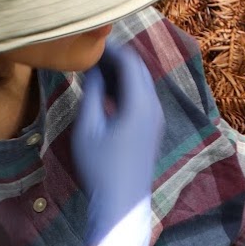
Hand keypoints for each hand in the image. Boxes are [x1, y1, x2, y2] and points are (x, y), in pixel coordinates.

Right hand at [73, 42, 163, 245]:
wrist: (122, 203)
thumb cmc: (100, 168)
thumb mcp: (88, 128)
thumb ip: (92, 94)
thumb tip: (92, 70)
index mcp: (141, 104)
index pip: (130, 62)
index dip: (111, 49)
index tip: (89, 42)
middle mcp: (154, 107)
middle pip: (138, 70)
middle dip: (115, 59)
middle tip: (88, 53)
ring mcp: (156, 119)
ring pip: (140, 84)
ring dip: (119, 74)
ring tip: (91, 69)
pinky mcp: (152, 129)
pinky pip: (140, 98)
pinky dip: (124, 89)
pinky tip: (103, 92)